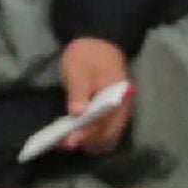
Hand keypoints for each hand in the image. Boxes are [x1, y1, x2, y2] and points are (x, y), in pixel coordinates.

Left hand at [59, 37, 133, 153]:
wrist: (100, 44)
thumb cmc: (88, 56)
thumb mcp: (78, 69)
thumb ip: (79, 91)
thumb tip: (78, 113)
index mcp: (116, 96)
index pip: (102, 121)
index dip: (85, 133)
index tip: (69, 141)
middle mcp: (122, 108)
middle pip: (109, 134)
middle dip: (87, 141)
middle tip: (64, 143)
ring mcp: (120, 113)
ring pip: (110, 137)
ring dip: (91, 142)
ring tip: (69, 141)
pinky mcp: (115, 114)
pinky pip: (109, 133)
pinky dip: (96, 138)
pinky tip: (81, 137)